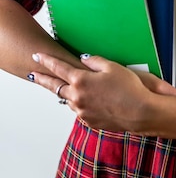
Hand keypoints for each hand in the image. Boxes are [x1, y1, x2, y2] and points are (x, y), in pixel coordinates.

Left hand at [30, 52, 175, 132]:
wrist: (140, 112)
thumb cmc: (129, 88)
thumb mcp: (112, 67)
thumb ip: (94, 61)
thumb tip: (82, 59)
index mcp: (81, 80)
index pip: (58, 68)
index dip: (46, 61)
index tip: (37, 56)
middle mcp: (77, 97)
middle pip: (55, 87)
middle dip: (42, 79)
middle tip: (33, 74)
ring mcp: (82, 112)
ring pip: (69, 100)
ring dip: (67, 93)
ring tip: (69, 87)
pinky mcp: (89, 122)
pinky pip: (81, 110)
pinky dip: (81, 103)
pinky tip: (91, 100)